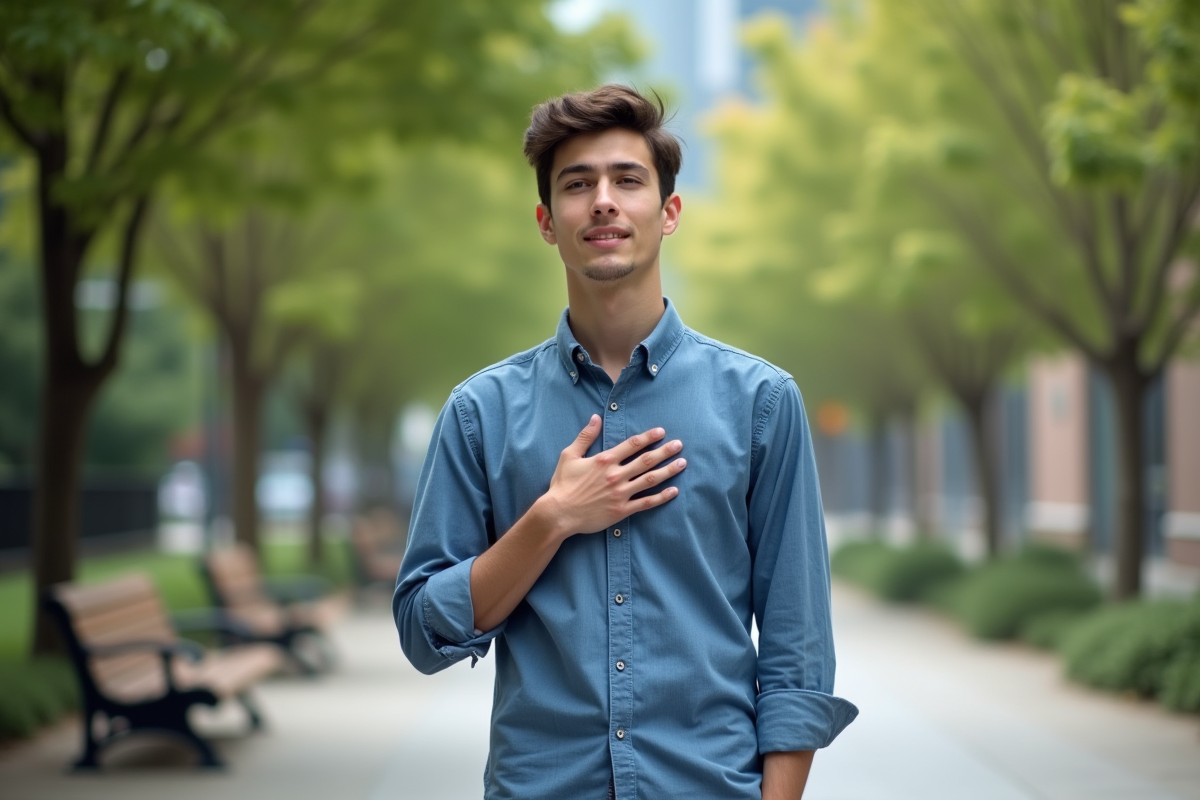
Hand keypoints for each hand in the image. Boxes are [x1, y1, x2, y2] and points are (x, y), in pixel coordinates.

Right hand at [539, 415, 685, 538]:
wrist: (558, 513)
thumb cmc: (562, 484)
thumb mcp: (569, 455)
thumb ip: (585, 436)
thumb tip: (595, 418)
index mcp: (605, 460)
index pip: (632, 445)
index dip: (649, 437)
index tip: (662, 432)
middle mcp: (616, 475)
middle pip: (646, 460)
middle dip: (665, 451)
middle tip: (679, 445)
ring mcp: (620, 494)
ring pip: (650, 480)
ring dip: (668, 471)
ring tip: (682, 464)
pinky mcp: (621, 510)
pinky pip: (646, 503)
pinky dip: (661, 497)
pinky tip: (674, 491)